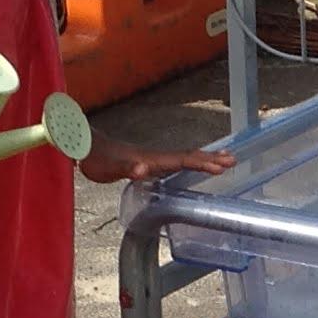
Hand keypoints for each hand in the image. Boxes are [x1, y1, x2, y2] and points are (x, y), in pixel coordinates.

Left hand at [77, 135, 234, 184]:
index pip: (180, 161)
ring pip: (184, 158)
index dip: (200, 163)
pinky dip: (190, 163)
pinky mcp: (148, 163)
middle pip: (187, 157)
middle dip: (210, 159)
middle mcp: (155, 158)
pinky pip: (175, 163)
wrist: (84, 147)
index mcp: (150, 160)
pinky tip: (194, 165)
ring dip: (204, 159)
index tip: (219, 166)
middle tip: (233, 159)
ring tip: (225, 159)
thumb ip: (126, 168)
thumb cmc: (96, 159)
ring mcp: (152, 160)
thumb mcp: (108, 168)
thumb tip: (143, 169)